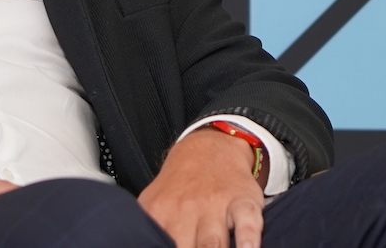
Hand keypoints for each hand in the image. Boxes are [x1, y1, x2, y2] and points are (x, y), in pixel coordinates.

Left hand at [137, 127, 267, 247]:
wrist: (210, 148)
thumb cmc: (182, 186)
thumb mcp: (155, 204)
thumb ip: (150, 231)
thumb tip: (137, 247)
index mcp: (160, 214)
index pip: (159, 246)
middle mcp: (186, 210)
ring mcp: (215, 205)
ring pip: (212, 242)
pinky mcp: (243, 202)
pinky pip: (247, 223)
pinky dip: (248, 240)